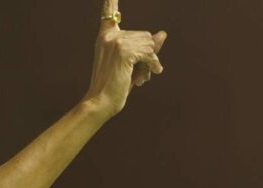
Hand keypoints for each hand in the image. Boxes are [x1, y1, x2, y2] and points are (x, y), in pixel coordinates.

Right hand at [83, 0, 167, 116]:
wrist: (100, 102)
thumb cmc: (114, 86)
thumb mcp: (132, 65)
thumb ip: (145, 49)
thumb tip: (162, 33)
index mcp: (105, 37)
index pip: (109, 13)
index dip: (110, 1)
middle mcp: (109, 36)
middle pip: (144, 35)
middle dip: (148, 55)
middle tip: (141, 74)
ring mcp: (116, 42)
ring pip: (149, 44)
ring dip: (151, 62)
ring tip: (141, 77)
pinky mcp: (124, 51)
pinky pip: (149, 53)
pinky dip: (153, 65)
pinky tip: (150, 76)